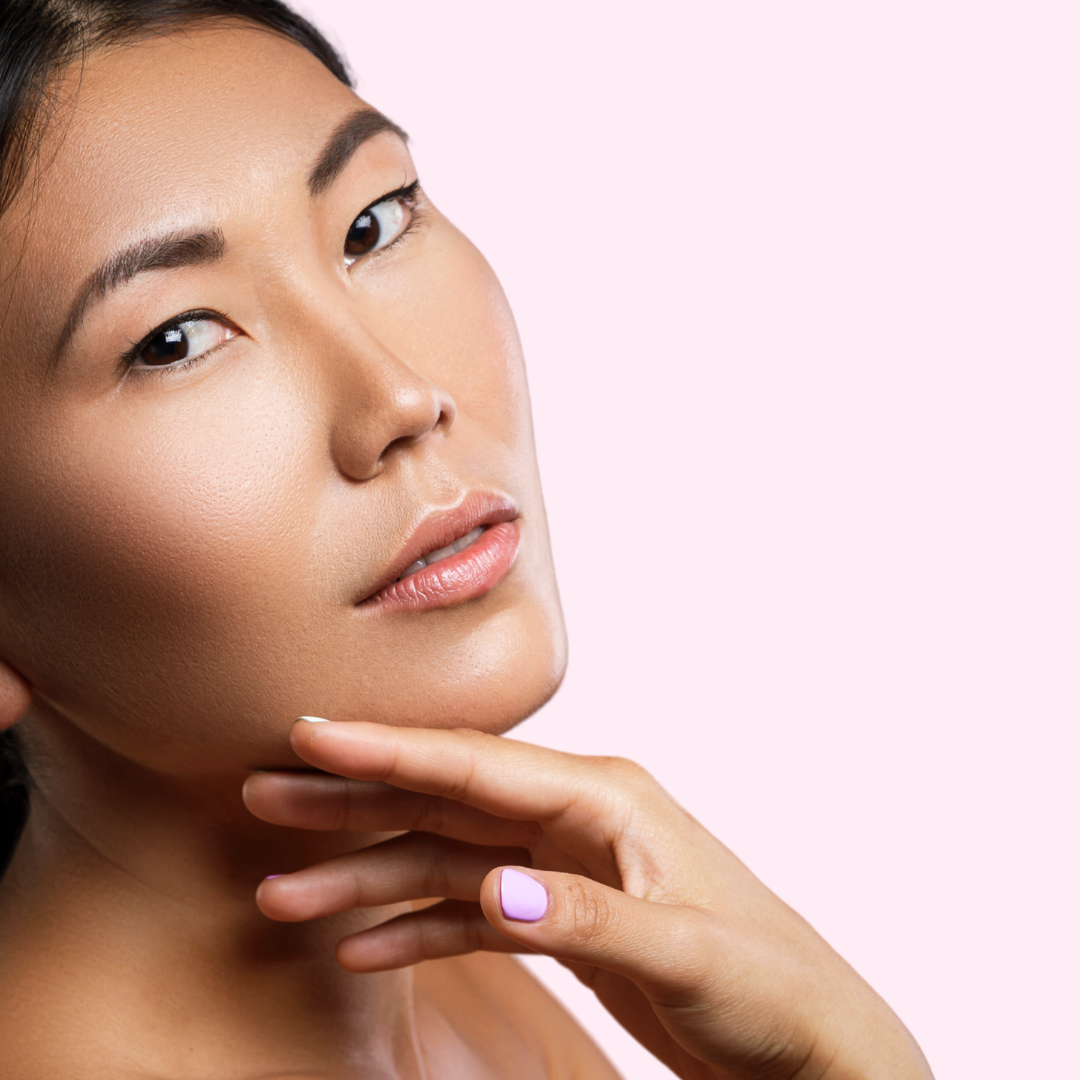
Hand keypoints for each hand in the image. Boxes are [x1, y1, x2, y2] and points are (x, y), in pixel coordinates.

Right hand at [243, 721, 931, 1079]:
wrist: (809, 1044)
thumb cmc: (770, 986)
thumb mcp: (685, 950)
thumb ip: (588, 916)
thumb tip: (496, 888)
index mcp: (604, 799)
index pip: (475, 767)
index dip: (388, 750)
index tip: (310, 735)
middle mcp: (573, 820)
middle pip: (442, 801)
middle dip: (354, 802)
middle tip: (266, 798)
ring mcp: (561, 868)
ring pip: (443, 860)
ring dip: (368, 877)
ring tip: (285, 896)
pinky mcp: (560, 917)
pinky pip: (468, 914)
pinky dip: (415, 929)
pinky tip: (362, 947)